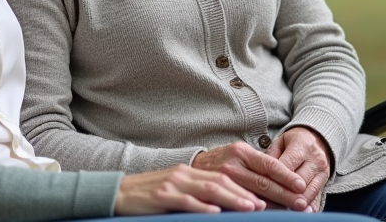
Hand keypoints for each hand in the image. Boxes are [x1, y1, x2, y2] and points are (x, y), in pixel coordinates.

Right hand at [115, 164, 265, 214]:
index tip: (266, 197)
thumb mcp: (178, 189)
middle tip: (265, 205)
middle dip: (246, 193)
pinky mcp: (161, 196)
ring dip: (231, 199)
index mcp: (191, 171)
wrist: (119, 192)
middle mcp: (185, 174)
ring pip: (208, 188)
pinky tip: (215, 214)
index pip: (225, 176)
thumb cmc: (151, 194)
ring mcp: (173, 183)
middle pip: (222, 180)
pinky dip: (202, 207)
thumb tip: (226, 207)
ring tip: (249, 207)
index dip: (246, 185)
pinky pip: (185, 201)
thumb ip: (199, 193)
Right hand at [191, 142, 311, 209]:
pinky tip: (257, 213)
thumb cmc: (223, 160)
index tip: (301, 186)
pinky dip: (247, 208)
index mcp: (241, 151)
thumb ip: (259, 165)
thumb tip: (287, 180)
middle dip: (284, 195)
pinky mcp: (214, 191)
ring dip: (269, 205)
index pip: (269, 164)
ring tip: (285, 211)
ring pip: (249, 194)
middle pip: (262, 182)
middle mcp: (232, 163)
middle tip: (301, 204)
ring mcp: (220, 177)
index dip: (286, 176)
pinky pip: (232, 201)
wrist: (194, 163)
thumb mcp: (240, 155)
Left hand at [267, 127, 331, 211]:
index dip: (275, 177)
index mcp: (302, 145)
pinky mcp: (325, 182)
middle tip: (268, 202)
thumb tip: (261, 173)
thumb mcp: (280, 142)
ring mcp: (322, 172)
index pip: (288, 165)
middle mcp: (315, 159)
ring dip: (294, 202)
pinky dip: (306, 206)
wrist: (318, 140)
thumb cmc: (293, 142)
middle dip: (284, 193)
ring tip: (280, 209)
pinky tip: (297, 211)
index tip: (262, 187)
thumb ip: (271, 156)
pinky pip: (316, 198)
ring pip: (308, 192)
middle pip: (299, 181)